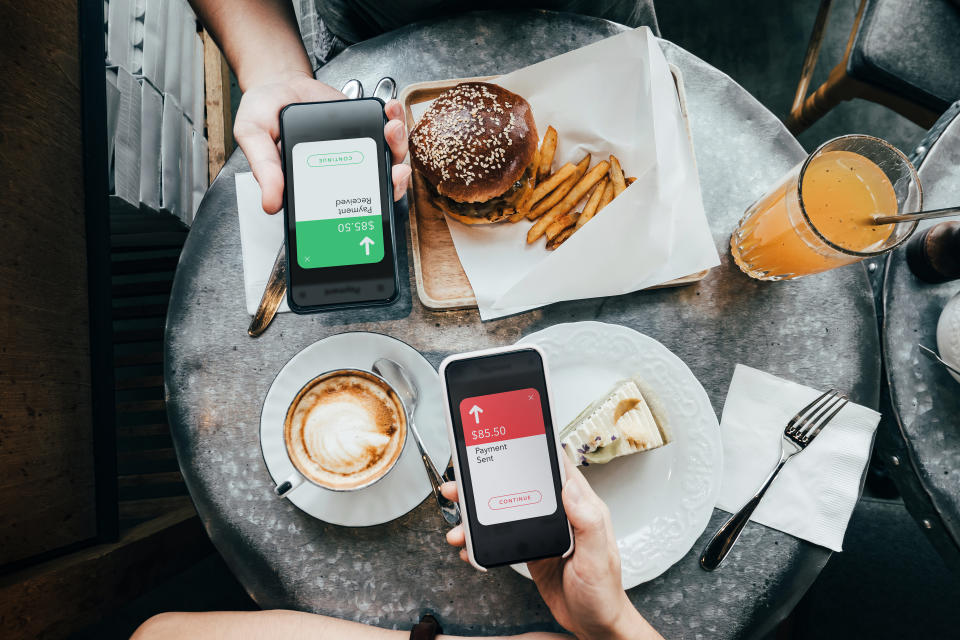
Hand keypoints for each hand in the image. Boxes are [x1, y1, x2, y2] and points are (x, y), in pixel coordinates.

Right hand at [233, 69, 411, 213]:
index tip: (375, 201)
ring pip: (385, 158)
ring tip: (393, 129)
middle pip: (374, 184)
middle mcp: (339, 170)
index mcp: (314, 183)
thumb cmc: (264, 114)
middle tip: (395, 169)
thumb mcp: (254, 138)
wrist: (277, 83)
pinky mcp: (361, 128)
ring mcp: (353, 150)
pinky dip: (393, 119)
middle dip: (392, 179)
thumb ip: (264, 168)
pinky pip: (384, 129)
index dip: (363, 210)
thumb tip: (271, 203)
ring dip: (397, 146)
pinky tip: (391, 110)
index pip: (341, 206)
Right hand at [440, 456, 661, 639]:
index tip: (511, 437)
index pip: (557, 469)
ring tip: (459, 522)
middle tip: (464, 483)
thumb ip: (586, 522)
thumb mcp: (597, 558)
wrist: (593, 625)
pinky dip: (483, 540)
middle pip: (521, 486)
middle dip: (490, 482)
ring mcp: (542, 531)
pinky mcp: (530, 549)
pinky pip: (502, 536)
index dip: (535, 450)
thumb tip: (569, 487)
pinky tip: (470, 546)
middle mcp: (560, 514)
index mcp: (581, 507)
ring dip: (479, 513)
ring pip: (506, 510)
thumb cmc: (603, 592)